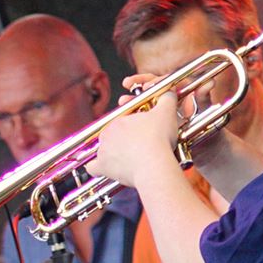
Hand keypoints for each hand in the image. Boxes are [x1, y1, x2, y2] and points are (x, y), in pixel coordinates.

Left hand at [88, 75, 181, 189]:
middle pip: (113, 137)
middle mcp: (106, 134)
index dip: (133, 128)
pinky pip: (93, 168)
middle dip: (123, 141)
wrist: (154, 164)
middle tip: (138, 147)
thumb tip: (169, 93)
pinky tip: (103, 170)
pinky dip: (97, 169)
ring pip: (104, 151)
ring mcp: (103, 151)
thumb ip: (167, 100)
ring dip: (113, 154)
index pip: (122, 123)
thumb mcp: (166, 112)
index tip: (142, 134)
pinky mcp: (103, 167)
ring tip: (128, 160)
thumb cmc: (158, 139)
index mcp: (118, 120)